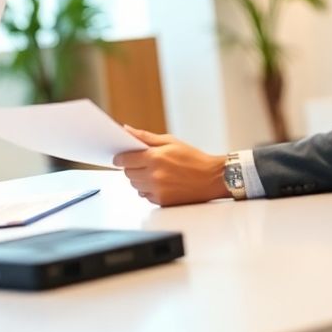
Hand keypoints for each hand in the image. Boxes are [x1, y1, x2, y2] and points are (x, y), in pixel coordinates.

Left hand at [112, 125, 226, 206]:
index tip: (119, 158)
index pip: (125, 159)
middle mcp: (154, 175)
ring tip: (154, 173)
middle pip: (128, 173)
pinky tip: (161, 183)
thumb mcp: (170, 141)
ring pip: (135, 185)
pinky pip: (145, 195)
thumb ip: (146, 137)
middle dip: (131, 167)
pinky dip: (148, 190)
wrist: (212, 178)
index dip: (120, 158)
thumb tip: (127, 130)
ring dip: (139, 179)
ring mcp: (157, 190)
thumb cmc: (194, 158)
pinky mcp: (162, 201)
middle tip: (142, 164)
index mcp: (155, 157)